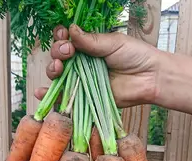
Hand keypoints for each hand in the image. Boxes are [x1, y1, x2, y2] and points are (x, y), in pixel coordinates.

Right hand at [34, 24, 164, 107]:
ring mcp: (82, 81)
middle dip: (57, 53)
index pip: (66, 41)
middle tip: (68, 52)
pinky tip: (41, 92)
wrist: (151, 78)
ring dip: (53, 70)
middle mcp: (82, 63)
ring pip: (58, 75)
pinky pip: (64, 97)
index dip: (60, 38)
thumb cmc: (136, 56)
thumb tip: (70, 30)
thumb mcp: (113, 43)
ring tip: (58, 69)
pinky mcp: (84, 98)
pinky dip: (50, 96)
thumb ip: (90, 40)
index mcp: (88, 46)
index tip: (64, 37)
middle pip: (59, 57)